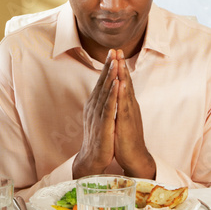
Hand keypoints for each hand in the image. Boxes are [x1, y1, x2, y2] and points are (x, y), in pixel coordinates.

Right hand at [73, 51, 118, 177]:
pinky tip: (117, 84)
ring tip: (115, 62)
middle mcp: (94, 107)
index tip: (112, 52)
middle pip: (101, 83)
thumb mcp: (101, 117)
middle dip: (108, 66)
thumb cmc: (99, 138)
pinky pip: (108, 107)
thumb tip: (105, 92)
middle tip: (113, 50)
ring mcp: (98, 115)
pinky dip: (112, 95)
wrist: (93, 158)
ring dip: (110, 76)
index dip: (106, 67)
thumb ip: (103, 104)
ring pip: (104, 92)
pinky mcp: (103, 125)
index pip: (101, 82)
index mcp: (94, 105)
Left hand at [112, 50, 154, 177]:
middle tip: (117, 49)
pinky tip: (120, 84)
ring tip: (119, 61)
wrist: (135, 157)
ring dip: (123, 75)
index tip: (115, 54)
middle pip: (126, 82)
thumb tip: (116, 95)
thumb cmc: (127, 139)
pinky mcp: (127, 123)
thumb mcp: (121, 118)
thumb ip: (120, 106)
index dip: (119, 68)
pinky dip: (122, 94)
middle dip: (121, 65)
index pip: (123, 83)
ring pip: (126, 91)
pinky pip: (124, 106)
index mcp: (127, 105)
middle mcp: (130, 106)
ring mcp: (130, 114)